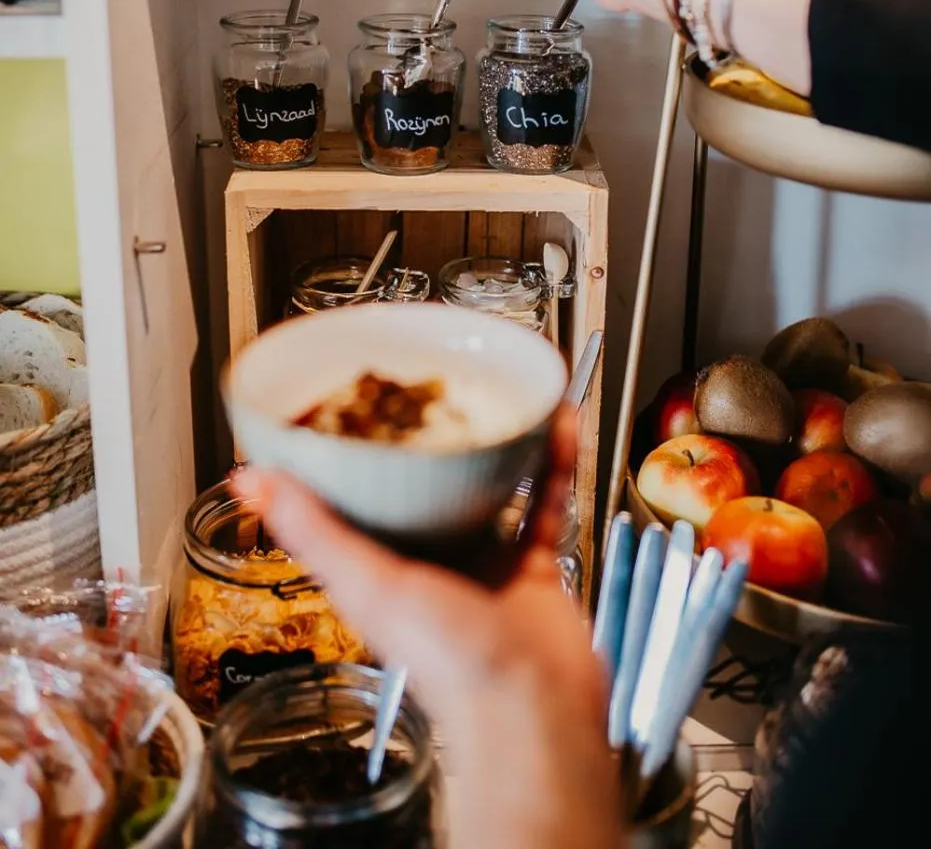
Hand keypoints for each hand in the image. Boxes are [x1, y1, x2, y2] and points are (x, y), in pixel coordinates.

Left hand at [232, 409, 620, 848]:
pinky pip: (543, 500)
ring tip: (491, 393)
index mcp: (380, 570)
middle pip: (423, 488)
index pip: (355, 501)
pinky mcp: (532, 567)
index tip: (344, 403)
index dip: (349, 456)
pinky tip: (556, 423)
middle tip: (423, 384)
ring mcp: (482, 564)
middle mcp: (428, 564)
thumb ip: (313, 529)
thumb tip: (249, 481)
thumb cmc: (448, 663)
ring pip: (487, 487)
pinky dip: (552, 461)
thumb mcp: (367, 583)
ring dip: (492, 442)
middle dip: (424, 440)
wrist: (534, 707)